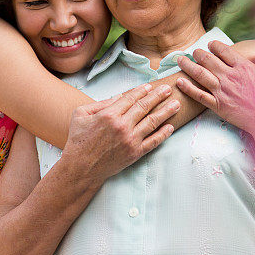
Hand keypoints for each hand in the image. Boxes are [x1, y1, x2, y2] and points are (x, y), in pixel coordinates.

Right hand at [61, 84, 178, 185]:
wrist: (80, 168)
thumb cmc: (78, 140)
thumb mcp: (81, 114)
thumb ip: (100, 103)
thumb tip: (119, 97)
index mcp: (109, 114)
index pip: (130, 98)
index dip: (142, 91)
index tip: (150, 86)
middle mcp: (122, 126)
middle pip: (144, 107)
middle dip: (158, 96)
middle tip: (168, 89)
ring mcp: (130, 140)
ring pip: (152, 122)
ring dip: (166, 112)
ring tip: (176, 104)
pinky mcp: (135, 153)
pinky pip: (153, 141)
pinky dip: (163, 134)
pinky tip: (170, 126)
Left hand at [176, 41, 254, 137]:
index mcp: (244, 67)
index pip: (225, 51)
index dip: (216, 46)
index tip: (210, 44)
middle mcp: (230, 76)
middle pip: (208, 60)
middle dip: (199, 54)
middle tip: (193, 51)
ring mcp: (222, 91)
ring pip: (200, 75)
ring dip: (188, 66)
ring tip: (179, 60)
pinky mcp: (218, 106)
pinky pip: (198, 95)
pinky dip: (187, 87)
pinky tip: (179, 82)